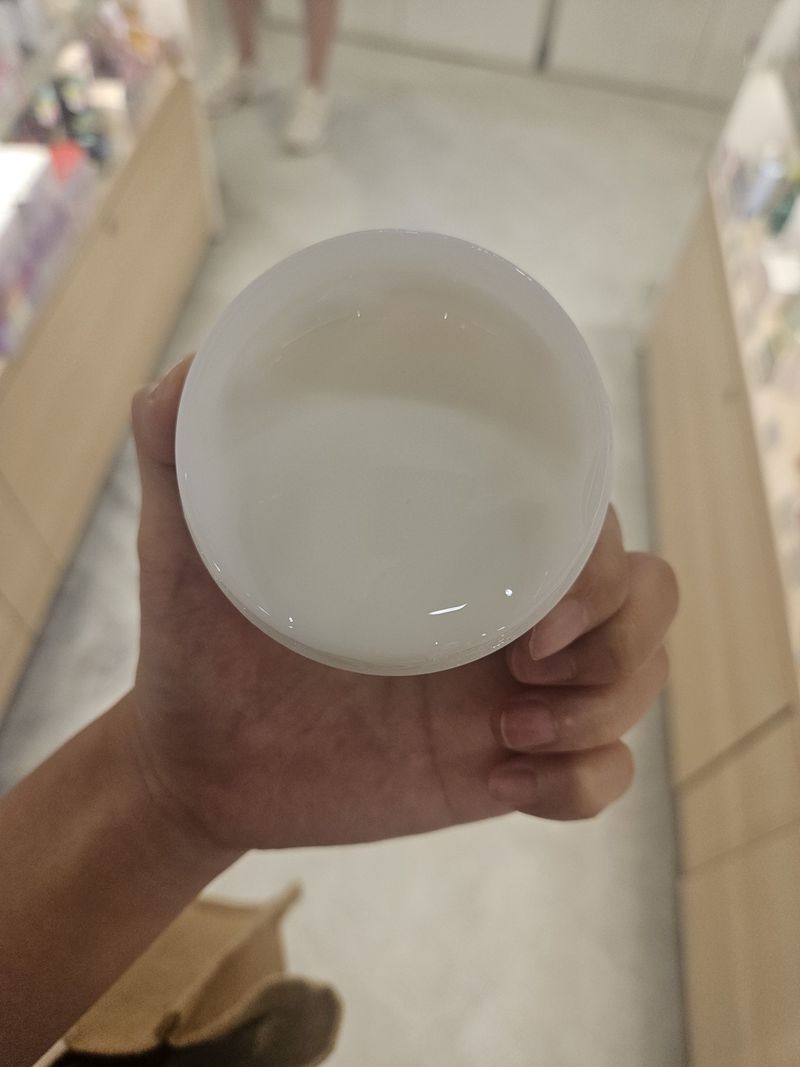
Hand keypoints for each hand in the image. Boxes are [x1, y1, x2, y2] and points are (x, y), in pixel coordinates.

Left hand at [126, 357, 677, 852]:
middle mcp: (501, 616)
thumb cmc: (203, 644)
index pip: (583, 520)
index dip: (597, 546)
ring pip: (641, 680)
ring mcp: (511, 696)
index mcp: (458, 552)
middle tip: (526, 657)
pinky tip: (506, 778)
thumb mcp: (188, 548)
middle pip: (642, 597)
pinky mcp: (505, 771)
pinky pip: (602, 779)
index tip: (536, 587)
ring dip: (604, 706)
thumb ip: (178, 453)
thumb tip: (179, 374)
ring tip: (510, 724)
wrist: (197, 761)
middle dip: (618, 628)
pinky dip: (582, 781)